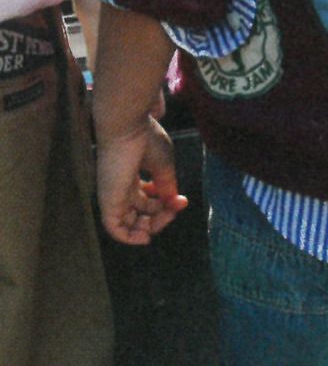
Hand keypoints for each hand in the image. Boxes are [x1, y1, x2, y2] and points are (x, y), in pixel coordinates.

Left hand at [96, 115, 187, 244]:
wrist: (127, 127)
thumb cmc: (145, 138)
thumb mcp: (163, 164)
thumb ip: (167, 185)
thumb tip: (174, 202)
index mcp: (131, 176)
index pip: (146, 198)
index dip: (165, 202)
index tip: (182, 199)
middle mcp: (120, 188)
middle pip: (140, 212)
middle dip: (162, 214)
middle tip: (177, 207)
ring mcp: (113, 196)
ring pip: (130, 222)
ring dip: (151, 225)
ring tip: (168, 216)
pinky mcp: (108, 202)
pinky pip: (116, 230)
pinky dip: (131, 238)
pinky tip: (146, 237)